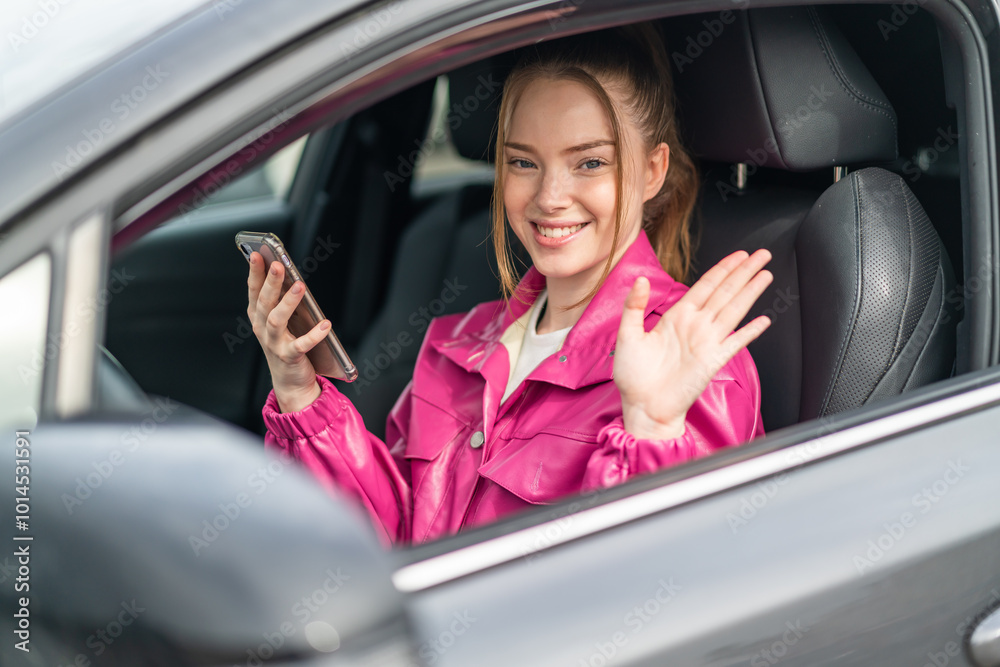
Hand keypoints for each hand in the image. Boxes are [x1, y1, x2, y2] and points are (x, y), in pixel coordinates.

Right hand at [247, 252, 330, 412]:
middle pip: (264, 302)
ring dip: (288, 302)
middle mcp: (262, 329)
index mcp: (258, 317)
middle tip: (277, 264)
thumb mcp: (277, 320)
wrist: (290, 381)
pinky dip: (314, 335)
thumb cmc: (285, 344)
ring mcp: (274, 344)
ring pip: (277, 320)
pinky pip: (301, 345)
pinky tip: (326, 324)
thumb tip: (283, 271)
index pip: (254, 290)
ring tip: (299, 286)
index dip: (255, 272)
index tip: (257, 254)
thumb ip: (277, 299)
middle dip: (270, 282)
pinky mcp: (290, 357)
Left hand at [613, 249, 772, 439]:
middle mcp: (695, 326)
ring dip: (750, 292)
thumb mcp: (628, 335)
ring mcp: (706, 343)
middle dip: (744, 272)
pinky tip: (763, 321)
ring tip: (766, 274)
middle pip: (725, 292)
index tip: (739, 255)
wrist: (643, 406)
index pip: (705, 285)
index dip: (723, 268)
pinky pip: (736, 343)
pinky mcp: (713, 361)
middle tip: (762, 254)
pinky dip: (750, 332)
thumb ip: (634, 305)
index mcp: (676, 317)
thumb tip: (641, 279)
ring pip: (734, 310)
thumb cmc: (633, 376)